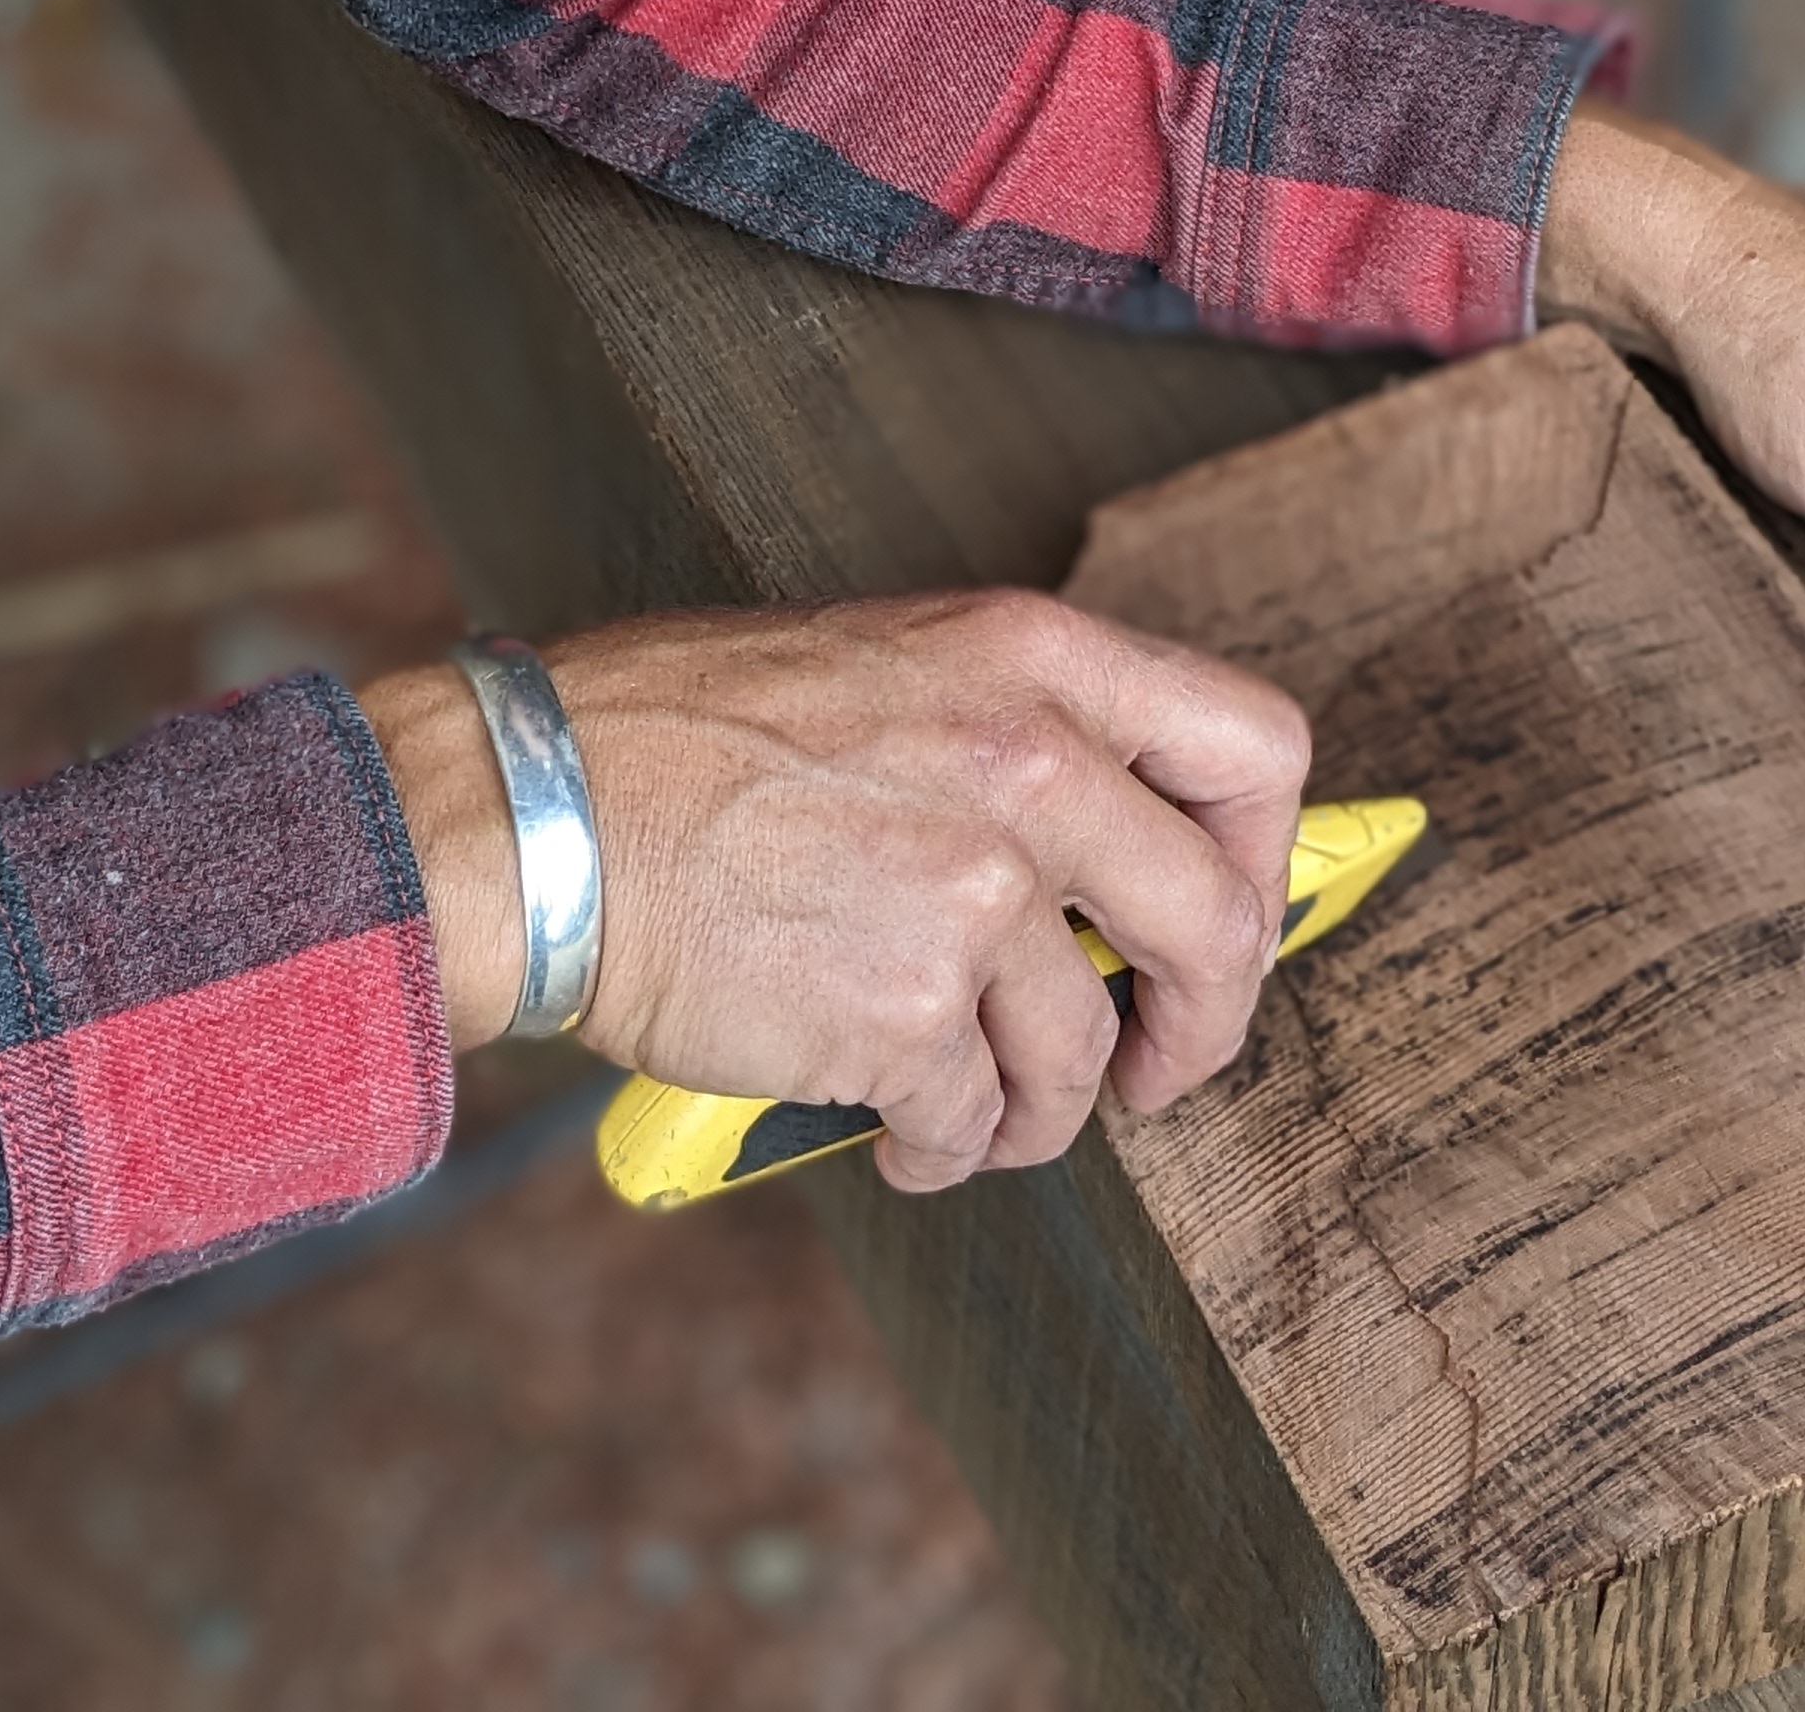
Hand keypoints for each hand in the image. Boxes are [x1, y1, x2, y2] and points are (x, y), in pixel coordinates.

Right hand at [359, 589, 1309, 1190]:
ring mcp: (971, 890)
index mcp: (1033, 659)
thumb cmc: (682, 732)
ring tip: (966, 1105)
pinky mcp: (904, 1011)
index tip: (1218, 917)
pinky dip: (944, 1146)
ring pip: (1084, 1052)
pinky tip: (890, 1124)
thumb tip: (1125, 840)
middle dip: (1196, 1028)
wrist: (540, 813)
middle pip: (1218, 926)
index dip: (1263, 854)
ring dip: (1037, 1109)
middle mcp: (1028, 765)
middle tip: (1145, 1066)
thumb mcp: (888, 662)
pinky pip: (977, 1118)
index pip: (1255, 746)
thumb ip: (1018, 731)